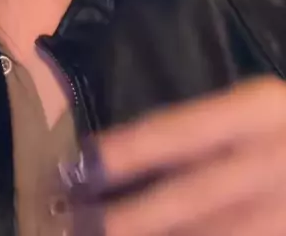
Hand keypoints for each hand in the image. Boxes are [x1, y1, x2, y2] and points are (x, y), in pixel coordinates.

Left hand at [60, 77, 285, 234]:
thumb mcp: (256, 113)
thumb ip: (207, 131)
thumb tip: (117, 159)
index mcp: (259, 110)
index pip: (178, 133)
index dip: (122, 153)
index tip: (73, 166)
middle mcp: (273, 159)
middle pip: (188, 198)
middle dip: (123, 217)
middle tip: (67, 221)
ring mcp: (284, 211)